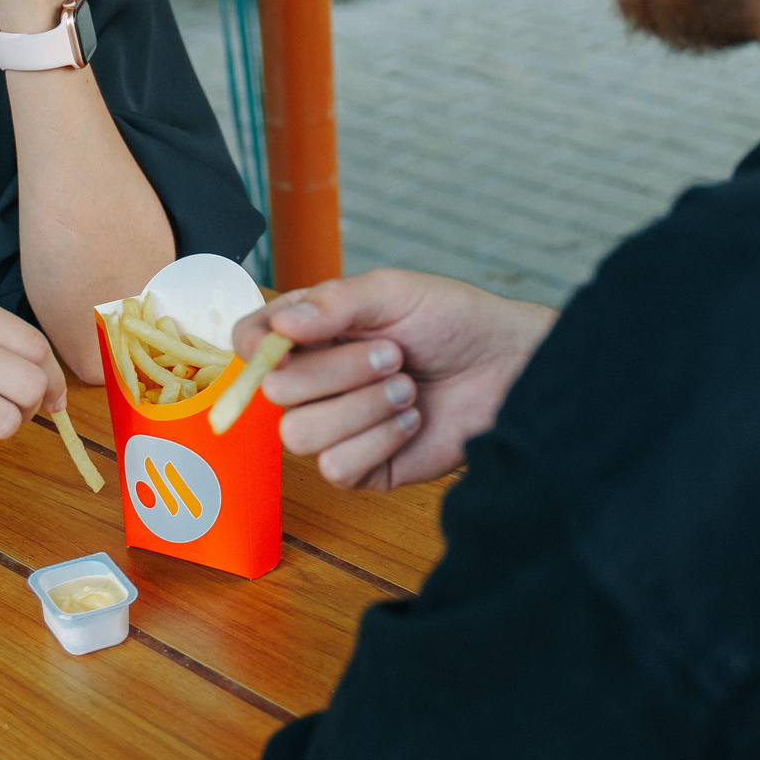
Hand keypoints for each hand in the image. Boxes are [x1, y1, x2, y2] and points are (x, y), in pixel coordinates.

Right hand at [231, 270, 555, 489]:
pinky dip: (379, 440)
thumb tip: (281, 327)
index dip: (257, 346)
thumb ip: (333, 303)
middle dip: (339, 371)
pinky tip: (412, 420)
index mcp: (312, 331)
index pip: (251, 342)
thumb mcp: (393, 291)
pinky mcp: (362, 467)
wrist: (509, 368)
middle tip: (393, 355)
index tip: (288, 340)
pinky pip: (336, 468)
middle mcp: (315, 380)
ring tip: (408, 388)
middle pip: (275, 391)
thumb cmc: (453, 321)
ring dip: (362, 408)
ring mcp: (336, 426)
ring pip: (299, 435)